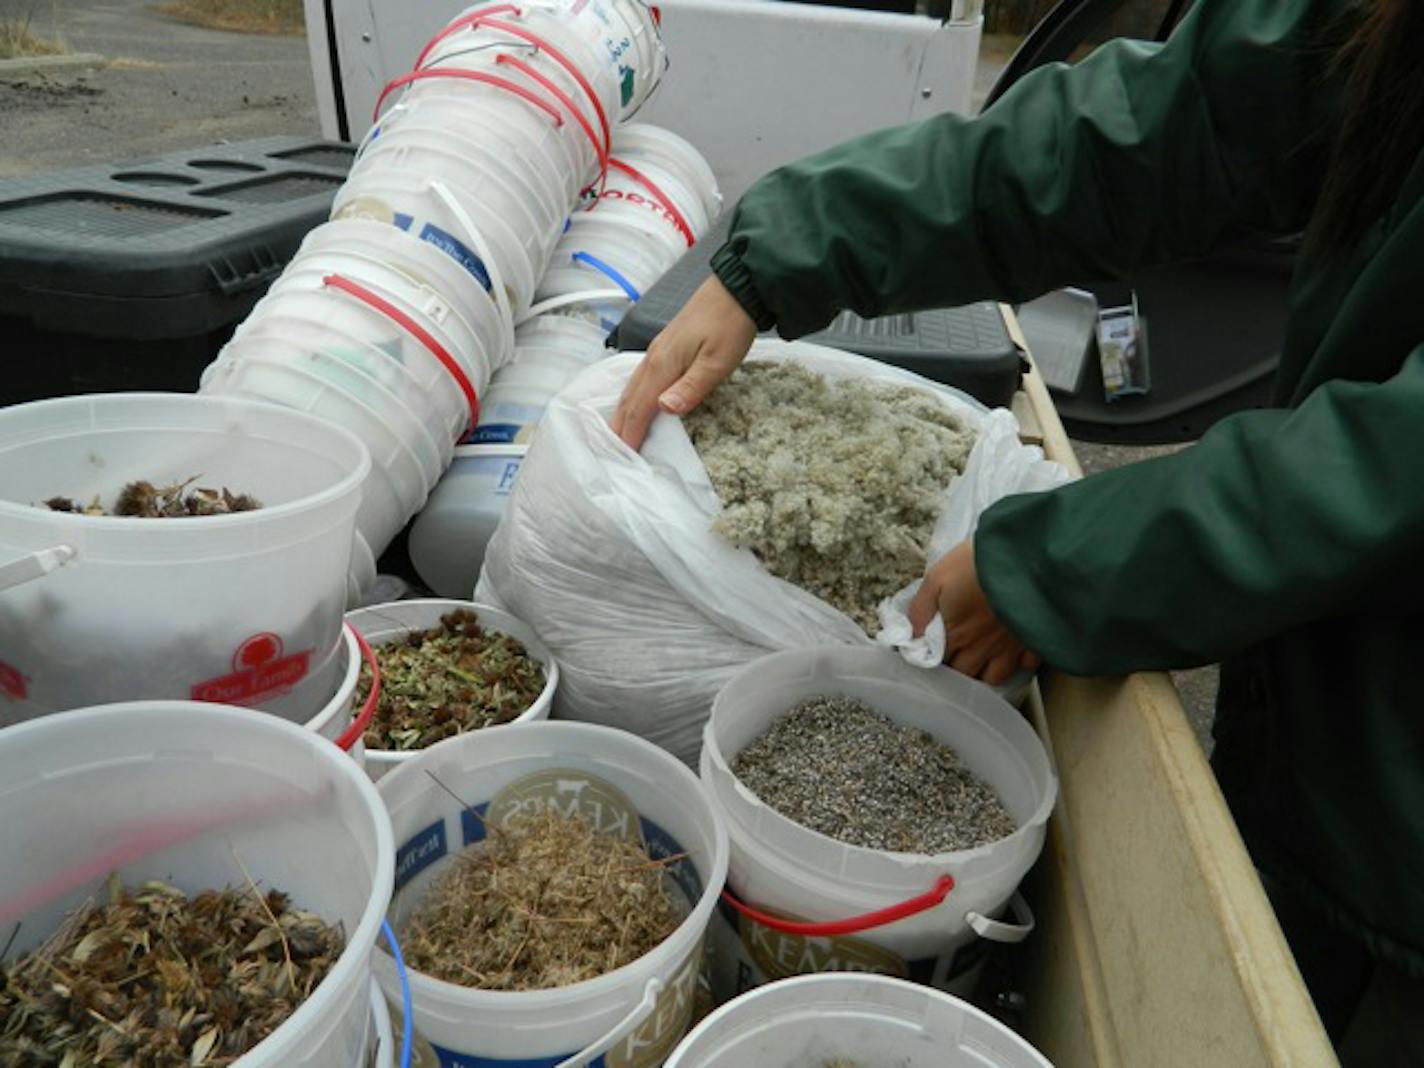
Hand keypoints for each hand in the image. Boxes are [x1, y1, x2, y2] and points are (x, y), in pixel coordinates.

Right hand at [611, 275, 757, 449]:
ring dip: (622, 412)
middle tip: (611, 453)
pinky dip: (632, 396)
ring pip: (631, 387)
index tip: (624, 457)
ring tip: (616, 433)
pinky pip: (639, 378)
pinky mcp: (665, 346)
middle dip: (619, 427)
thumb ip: (691, 387)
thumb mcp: (717, 361)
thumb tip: (664, 409)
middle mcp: (653, 359)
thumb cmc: (730, 325)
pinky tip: (634, 401)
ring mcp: (657, 351)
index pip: (640, 408)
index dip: (630, 434)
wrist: (735, 288)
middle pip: (629, 399)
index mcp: (663, 365)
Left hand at [909, 540, 1040, 685]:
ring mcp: (1010, 647)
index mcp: (957, 633)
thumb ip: (921, 610)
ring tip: (981, 663)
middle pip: (965, 675)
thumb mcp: (937, 578)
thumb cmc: (978, 563)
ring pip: (995, 678)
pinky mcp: (1034, 640)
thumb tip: (912, 635)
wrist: (1023, 555)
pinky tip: (1014, 656)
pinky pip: (1026, 666)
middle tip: (954, 658)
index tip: (932, 653)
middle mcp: (982, 646)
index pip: (939, 662)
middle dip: (956, 670)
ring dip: (984, 675)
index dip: (933, 660)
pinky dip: (1019, 665)